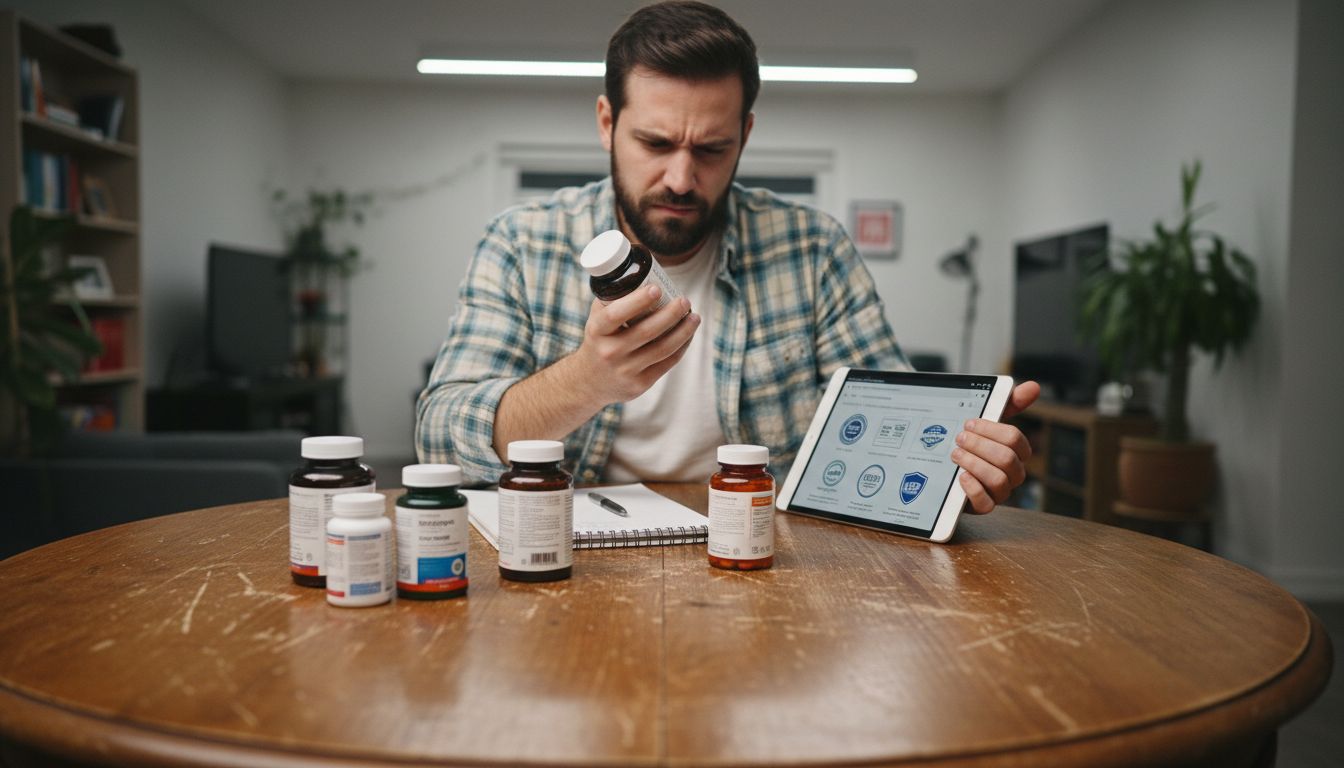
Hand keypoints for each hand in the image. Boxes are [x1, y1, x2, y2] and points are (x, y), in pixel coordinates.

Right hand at [573, 284, 699, 403]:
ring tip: (695, 316)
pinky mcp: (639, 384)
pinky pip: (666, 363)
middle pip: (646, 332)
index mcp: (597, 331)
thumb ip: (613, 298)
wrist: (588, 382)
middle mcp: (609, 352)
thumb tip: (641, 272)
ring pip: (662, 349)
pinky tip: (688, 334)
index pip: (616, 314)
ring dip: (683, 331)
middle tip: (684, 300)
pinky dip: (681, 347)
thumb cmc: (599, 340)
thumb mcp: (596, 319)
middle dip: (670, 314)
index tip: (657, 288)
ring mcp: (625, 371)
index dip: (637, 301)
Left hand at [952, 381, 1039, 513]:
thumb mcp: (987, 424)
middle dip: (980, 446)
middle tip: (959, 438)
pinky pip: (987, 504)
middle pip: (1007, 459)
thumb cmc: (973, 445)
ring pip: (999, 480)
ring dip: (974, 464)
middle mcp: (1012, 473)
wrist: (946, 468)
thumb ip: (1008, 405)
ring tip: (956, 454)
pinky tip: (960, 476)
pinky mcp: (983, 506)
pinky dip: (973, 488)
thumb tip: (1033, 386)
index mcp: (1016, 452)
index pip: (1014, 439)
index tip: (969, 423)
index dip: (991, 430)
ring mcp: (999, 492)